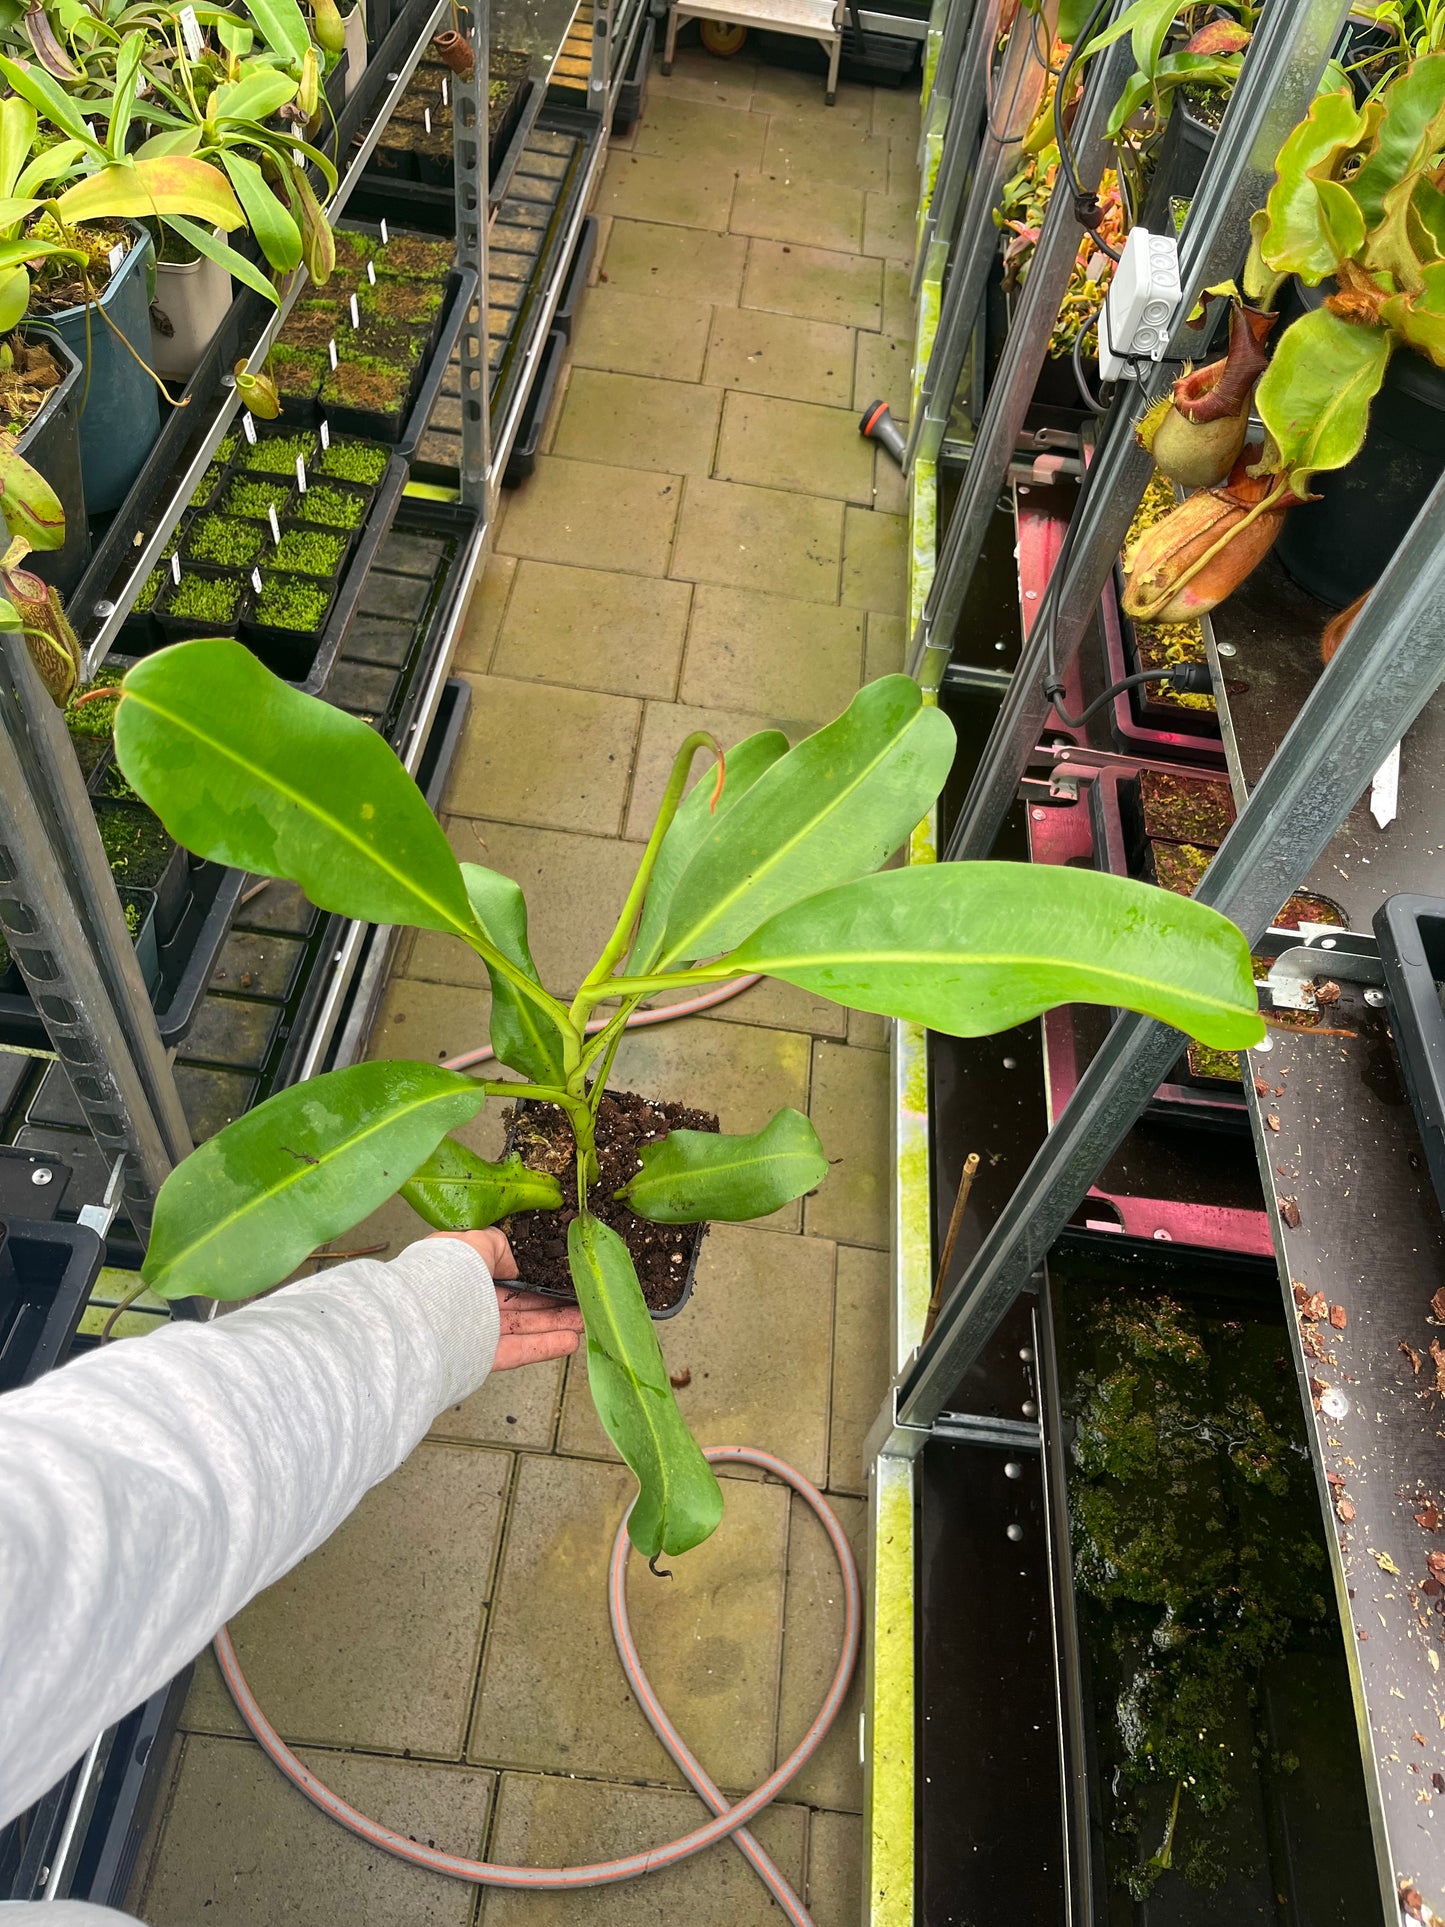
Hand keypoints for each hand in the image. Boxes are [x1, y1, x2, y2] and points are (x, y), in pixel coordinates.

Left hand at [429, 1230, 584, 1369]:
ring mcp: (476, 1332)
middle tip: (580, 1300)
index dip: (530, 1276)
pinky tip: (571, 1340)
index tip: (556, 1276)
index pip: (501, 1275)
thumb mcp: (475, 1239)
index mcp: (463, 1272)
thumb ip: (497, 1246)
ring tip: (585, 1320)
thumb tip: (511, 1265)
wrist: (424, 1315)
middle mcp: (468, 1302)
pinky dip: (545, 1346)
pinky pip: (519, 1350)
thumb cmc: (445, 1271)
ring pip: (523, 1327)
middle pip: (518, 1303)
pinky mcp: (482, 1358)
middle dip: (551, 1302)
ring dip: (555, 1324)